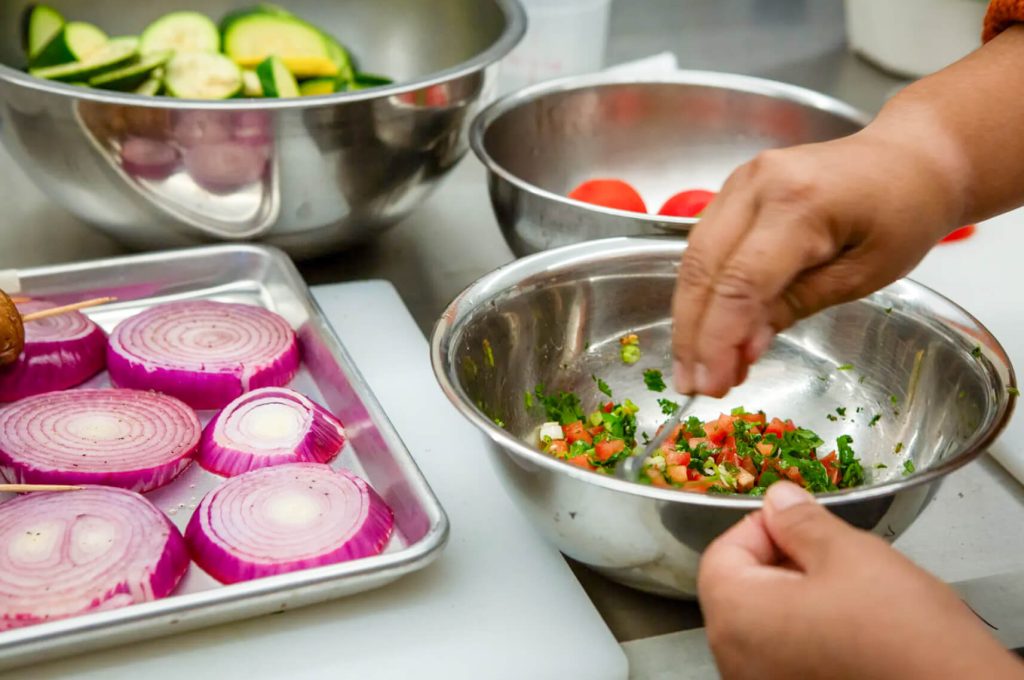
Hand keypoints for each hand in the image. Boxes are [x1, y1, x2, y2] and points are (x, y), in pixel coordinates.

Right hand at [670, 129, 962, 396]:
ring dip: (689, 317)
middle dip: (692, 334)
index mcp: (800, 203)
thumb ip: (797, 305)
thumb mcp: (863, 273)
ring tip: (695, 368)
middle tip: (693, 385)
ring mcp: (740, 183)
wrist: (909, 159)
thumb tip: (744, 348)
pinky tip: (708, 330)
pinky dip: (702, 292)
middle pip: (703, 268)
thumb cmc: (902, 213)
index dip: (719, 339)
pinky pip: (704, 246)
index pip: (740, 281)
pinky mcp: (733, 191)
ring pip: (693, 258)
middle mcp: (758, 185)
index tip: (712, 384)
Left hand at [698, 482, 1023, 679]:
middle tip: (830, 554)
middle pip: (740, 590)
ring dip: (796, 599)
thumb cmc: (902, 635)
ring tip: (849, 593)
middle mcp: (735, 658)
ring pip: (764, 625)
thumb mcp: (849, 553)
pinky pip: (784, 655)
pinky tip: (851, 629)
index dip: (764, 526)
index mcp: (736, 615)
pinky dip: (808, 635)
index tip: (800, 522)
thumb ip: (801, 522)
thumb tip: (779, 500)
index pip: (724, 551)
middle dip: (781, 563)